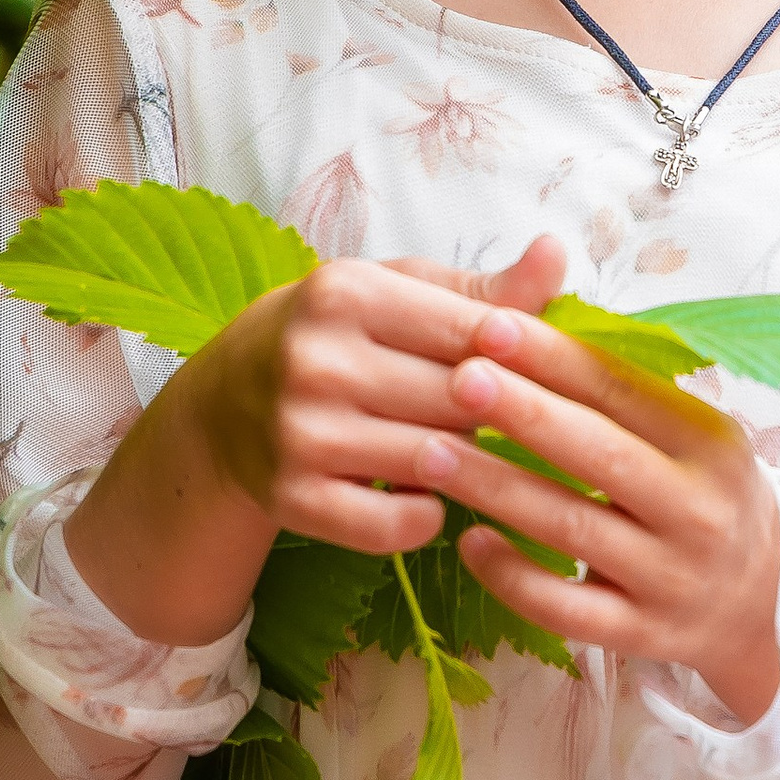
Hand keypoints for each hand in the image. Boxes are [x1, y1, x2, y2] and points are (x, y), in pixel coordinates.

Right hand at [63, 233, 569, 645]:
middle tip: (517, 424)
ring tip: (476, 456)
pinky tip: (427, 497)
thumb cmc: (334, 339)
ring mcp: (299, 432)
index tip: (546, 378)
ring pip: (438, 462)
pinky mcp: (291, 497)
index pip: (474, 331)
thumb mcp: (395, 293)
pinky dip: (427, 518)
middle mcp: (315, 359)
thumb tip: (557, 253)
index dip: (523, 361)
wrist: (221, 407)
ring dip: (471, 468)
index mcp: (345, 291)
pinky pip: (399, 525)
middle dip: (500, 416)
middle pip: (462, 400)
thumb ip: (482, 288)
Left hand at [415, 309, 779, 727]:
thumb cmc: (702, 493)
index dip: (556, 358)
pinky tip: (467, 541)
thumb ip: (625, 386)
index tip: (492, 325)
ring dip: (498, 489)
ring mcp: (670, 578)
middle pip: (601, 456)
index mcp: (710, 444)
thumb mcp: (692, 434)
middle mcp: (697, 510)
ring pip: (573, 530)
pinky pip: (566, 608)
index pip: (625, 391)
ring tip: (432, 453)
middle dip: (525, 413)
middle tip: (458, 378)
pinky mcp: (641, 635)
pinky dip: (513, 576)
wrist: (761, 603)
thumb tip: (539, 306)